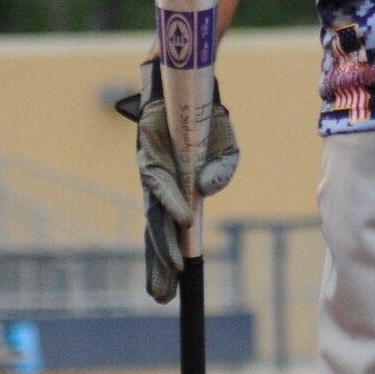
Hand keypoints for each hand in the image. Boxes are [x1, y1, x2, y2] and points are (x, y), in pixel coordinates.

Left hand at [116, 60, 239, 301]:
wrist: (188, 77)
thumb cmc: (204, 115)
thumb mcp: (226, 148)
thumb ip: (222, 172)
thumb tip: (205, 192)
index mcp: (173, 188)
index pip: (167, 230)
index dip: (166, 258)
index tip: (170, 289)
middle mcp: (158, 183)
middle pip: (155, 231)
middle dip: (158, 264)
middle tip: (162, 296)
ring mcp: (150, 170)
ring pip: (154, 213)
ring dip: (164, 240)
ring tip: (175, 267)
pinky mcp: (148, 151)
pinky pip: (159, 180)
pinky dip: (172, 199)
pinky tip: (182, 218)